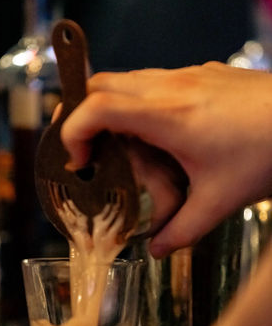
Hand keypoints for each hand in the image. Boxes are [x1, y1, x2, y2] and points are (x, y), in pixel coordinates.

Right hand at [60, 62, 271, 256]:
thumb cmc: (270, 151)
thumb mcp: (220, 200)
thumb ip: (183, 230)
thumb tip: (158, 250)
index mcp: (168, 116)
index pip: (98, 107)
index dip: (74, 131)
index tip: (80, 160)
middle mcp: (171, 88)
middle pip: (102, 83)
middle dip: (82, 114)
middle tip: (84, 147)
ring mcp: (186, 76)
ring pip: (126, 80)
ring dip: (111, 110)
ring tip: (118, 145)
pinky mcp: (200, 75)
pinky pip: (152, 82)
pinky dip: (138, 104)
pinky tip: (155, 133)